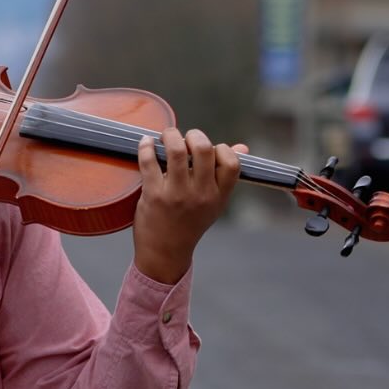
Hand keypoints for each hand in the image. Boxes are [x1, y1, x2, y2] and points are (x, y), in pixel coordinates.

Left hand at [132, 128, 246, 284]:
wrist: (165, 253)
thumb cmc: (189, 223)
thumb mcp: (214, 203)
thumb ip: (226, 175)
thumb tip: (243, 147)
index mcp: (218, 196)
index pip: (231, 163)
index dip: (222, 148)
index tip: (210, 149)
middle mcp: (200, 194)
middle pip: (203, 149)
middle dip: (194, 135)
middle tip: (185, 137)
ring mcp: (176, 194)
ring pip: (176, 151)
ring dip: (170, 135)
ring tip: (166, 136)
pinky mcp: (153, 195)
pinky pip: (149, 162)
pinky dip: (146, 146)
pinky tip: (146, 143)